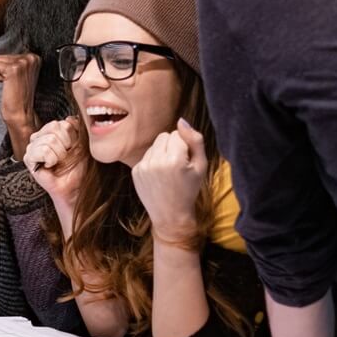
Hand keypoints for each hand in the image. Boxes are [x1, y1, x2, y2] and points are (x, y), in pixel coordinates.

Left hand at [0, 52, 39, 130]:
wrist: (21, 114)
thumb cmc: (20, 97)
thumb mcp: (23, 75)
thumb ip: (17, 62)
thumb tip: (2, 55)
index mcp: (34, 58)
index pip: (8, 54)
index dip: (8, 69)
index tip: (16, 81)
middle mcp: (31, 58)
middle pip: (2, 55)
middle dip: (3, 70)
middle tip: (13, 84)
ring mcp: (22, 63)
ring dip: (0, 74)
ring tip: (10, 85)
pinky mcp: (13, 69)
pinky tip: (6, 85)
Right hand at [23, 117, 87, 207]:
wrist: (73, 186)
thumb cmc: (76, 167)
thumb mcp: (81, 144)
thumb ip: (77, 128)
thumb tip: (71, 118)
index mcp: (51, 131)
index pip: (62, 122)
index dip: (72, 137)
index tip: (72, 148)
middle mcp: (40, 136)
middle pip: (55, 127)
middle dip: (66, 144)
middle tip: (65, 156)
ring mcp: (32, 146)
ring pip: (50, 139)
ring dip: (60, 154)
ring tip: (58, 162)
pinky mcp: (28, 158)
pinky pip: (43, 151)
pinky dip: (51, 159)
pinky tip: (50, 165)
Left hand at [130, 118, 207, 245]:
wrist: (171, 216)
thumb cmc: (189, 190)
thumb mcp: (201, 166)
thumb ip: (195, 140)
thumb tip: (181, 120)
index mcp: (174, 160)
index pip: (177, 134)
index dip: (185, 146)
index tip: (187, 161)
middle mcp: (156, 162)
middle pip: (164, 136)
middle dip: (172, 146)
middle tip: (178, 164)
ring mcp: (143, 167)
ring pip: (154, 144)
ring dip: (162, 152)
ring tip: (169, 170)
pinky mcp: (135, 171)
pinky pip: (146, 155)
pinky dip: (153, 161)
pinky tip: (159, 176)